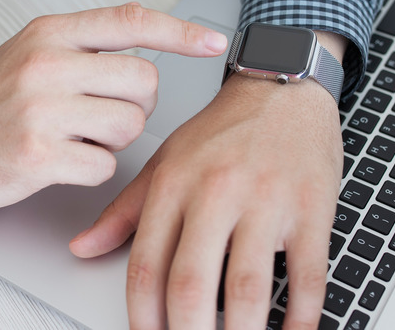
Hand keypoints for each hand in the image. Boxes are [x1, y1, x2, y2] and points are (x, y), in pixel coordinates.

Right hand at [0, 3, 227, 209]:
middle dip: (137, 106)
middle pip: (144, 83)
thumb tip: (150, 38)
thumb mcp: (32, 51)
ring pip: (130, 126)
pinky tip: (65, 159)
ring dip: (115, 140)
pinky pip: (106, 164)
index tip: (213, 42)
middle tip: (108, 113)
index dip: (180, 32)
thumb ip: (86, 42)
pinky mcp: (38, 154)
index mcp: (50, 33)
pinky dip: (94, 168)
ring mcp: (41, 109)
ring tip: (79, 136)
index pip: (131, 20)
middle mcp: (47, 64)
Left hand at [70, 31, 346, 328]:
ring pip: (247, 287)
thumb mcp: (165, 161)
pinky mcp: (312, 208)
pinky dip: (300, 318)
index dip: (141, 317)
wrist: (283, 88)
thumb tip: (82, 248)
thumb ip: (124, 210)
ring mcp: (267, 201)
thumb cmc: (224, 129)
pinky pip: (308, 275)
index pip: (146, 266)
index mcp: (175, 184)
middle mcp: (217, 192)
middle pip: (191, 283)